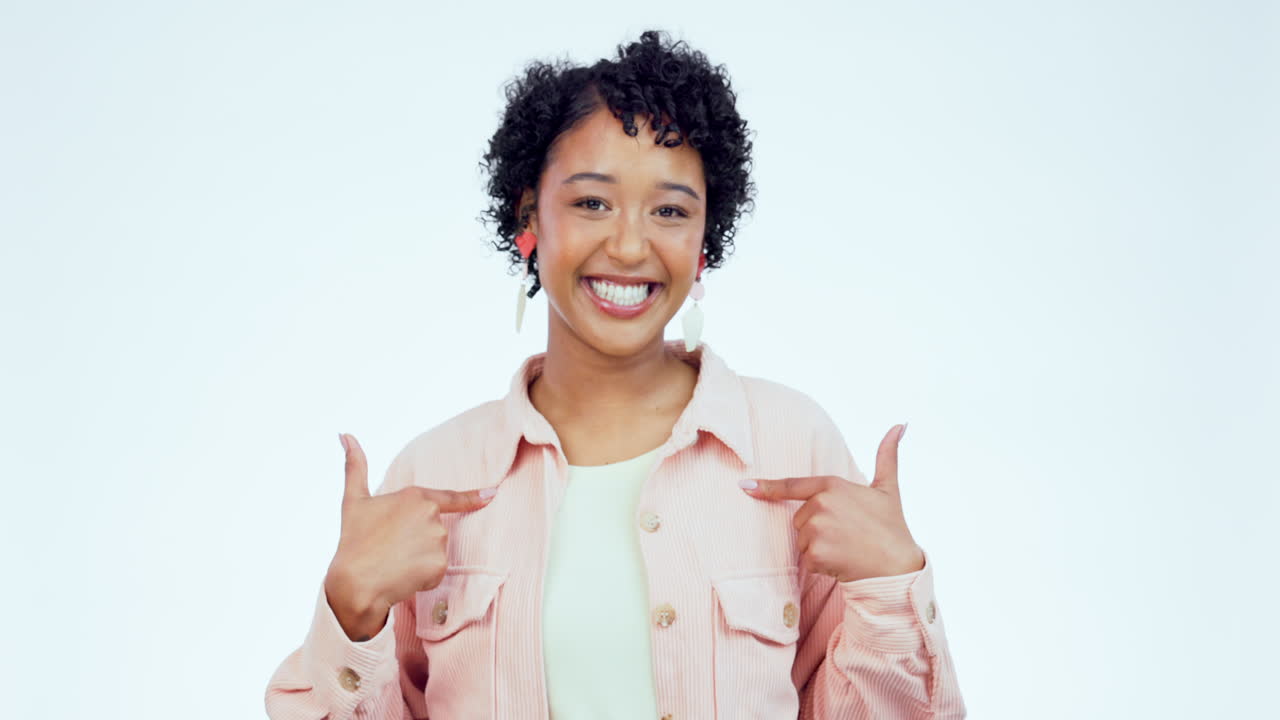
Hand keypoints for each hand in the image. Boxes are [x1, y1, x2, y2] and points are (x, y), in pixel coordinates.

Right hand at [325, 433, 496, 635]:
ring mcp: (438, 540)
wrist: (354, 582)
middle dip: (417, 541)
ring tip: (393, 561)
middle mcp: (432, 515)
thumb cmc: (353, 540)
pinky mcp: (440, 565)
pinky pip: (435, 572)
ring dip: (419, 559)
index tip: (494, 494)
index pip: (452, 497)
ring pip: (435, 552)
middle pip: (435, 531)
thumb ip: (355, 465)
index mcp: (416, 496)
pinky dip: (422, 577)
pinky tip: (403, 576)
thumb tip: (345, 434)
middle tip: (390, 547)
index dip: (474, 497)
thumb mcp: (353, 500)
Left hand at [740, 423, 923, 582]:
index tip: (744, 486)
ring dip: (819, 549)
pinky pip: (805, 561)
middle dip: (817, 530)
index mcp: (832, 485)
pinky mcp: (815, 552)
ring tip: (846, 549)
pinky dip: (820, 566)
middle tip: (847, 536)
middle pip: (799, 520)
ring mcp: (816, 528)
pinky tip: (841, 563)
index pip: (792, 485)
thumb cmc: (892, 527)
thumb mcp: (888, 488)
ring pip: (801, 542)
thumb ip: (887, 455)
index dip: (766, 487)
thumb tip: (900, 425)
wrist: (898, 567)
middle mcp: (820, 503)